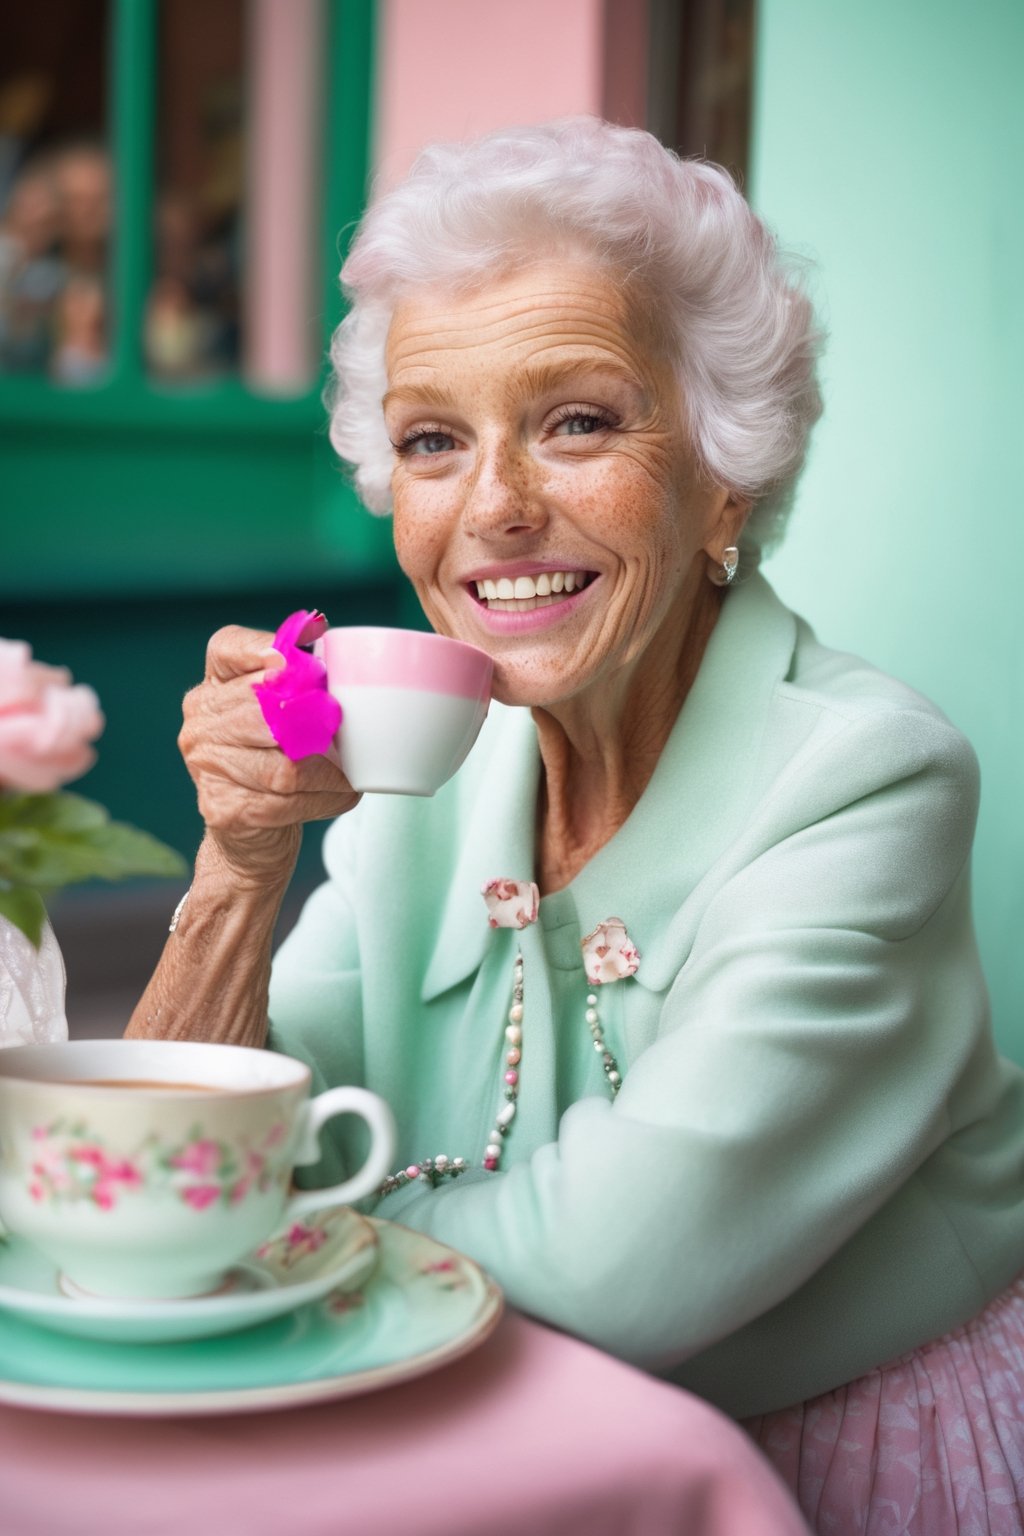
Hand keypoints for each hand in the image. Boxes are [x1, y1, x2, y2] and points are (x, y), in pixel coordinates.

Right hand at [179, 625, 359, 885]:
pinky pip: (286, 800)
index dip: (262, 647)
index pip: (228, 648)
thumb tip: (324, 636)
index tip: (292, 659)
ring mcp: (205, 765)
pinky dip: (325, 798)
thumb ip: (300, 682)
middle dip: (313, 720)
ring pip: (282, 765)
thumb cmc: (278, 761)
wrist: (253, 833)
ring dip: (328, 772)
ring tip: (350, 773)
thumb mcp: (285, 715)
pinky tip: (342, 794)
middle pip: (263, 709)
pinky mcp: (222, 807)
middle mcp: (199, 722)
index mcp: (213, 686)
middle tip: (342, 727)